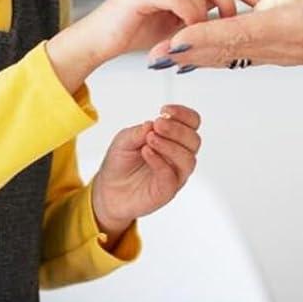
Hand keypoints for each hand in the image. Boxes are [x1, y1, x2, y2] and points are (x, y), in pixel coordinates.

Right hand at [46, 0, 259, 92]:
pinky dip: (191, 16)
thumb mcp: (178, 22)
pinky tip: (188, 32)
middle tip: (236, 23)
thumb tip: (233, 18)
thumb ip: (201, 14)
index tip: (262, 3)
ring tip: (208, 33)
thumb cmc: (136, 33)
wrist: (98, 42)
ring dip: (209, 13)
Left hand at [90, 105, 202, 241]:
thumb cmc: (121, 162)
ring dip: (170, 145)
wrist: (108, 189)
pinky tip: (146, 152)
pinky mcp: (166, 191)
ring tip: (150, 139)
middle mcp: (179, 156)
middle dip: (177, 130)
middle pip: (194, 140)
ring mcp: (175, 175)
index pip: (192, 124)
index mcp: (174, 139)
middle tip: (158, 124)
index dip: (183, 115)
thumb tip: (152, 124)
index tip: (165, 110)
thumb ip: (139, 132)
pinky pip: (171, 177)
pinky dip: (159, 162)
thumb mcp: (124, 140)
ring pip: (188, 159)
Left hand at [146, 0, 302, 77]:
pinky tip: (194, 51)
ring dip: (195, 55)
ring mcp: (283, 49)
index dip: (209, 37)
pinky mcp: (284, 46)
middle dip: (188, 54)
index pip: (244, 33)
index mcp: (298, 28)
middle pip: (226, 50)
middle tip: (149, 57)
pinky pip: (241, 51)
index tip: (177, 42)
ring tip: (159, 57)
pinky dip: (213, 51)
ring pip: (229, 54)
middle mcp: (284, 45)